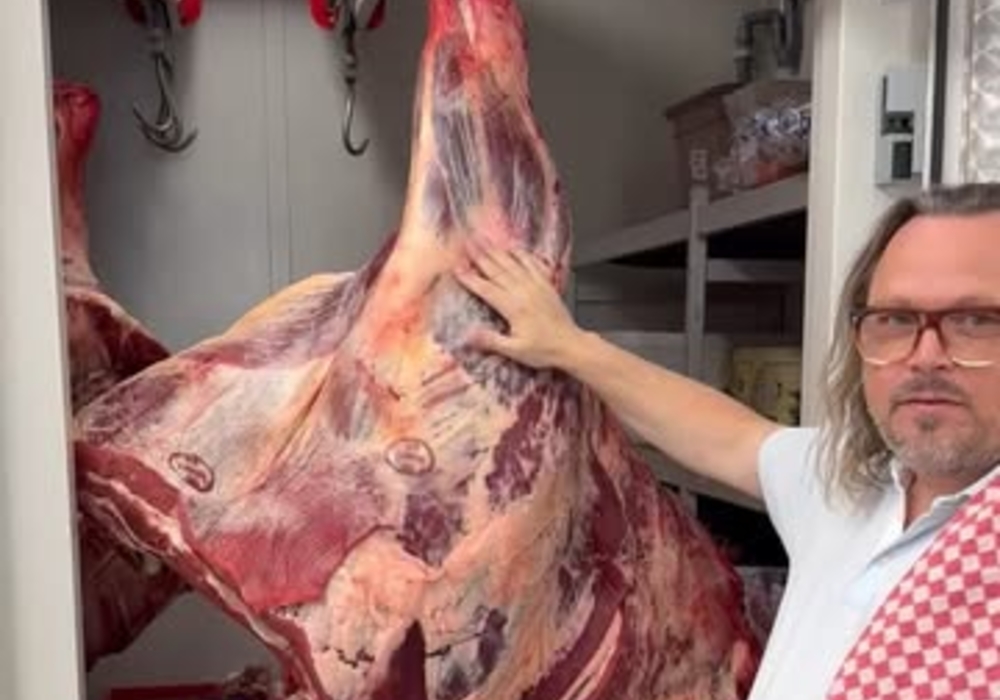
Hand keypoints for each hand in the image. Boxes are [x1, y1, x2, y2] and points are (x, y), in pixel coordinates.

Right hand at [454, 238, 580, 369]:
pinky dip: (522, 254)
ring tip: (484, 240)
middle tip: (467, 243)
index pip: (486, 289)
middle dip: (480, 256)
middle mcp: (524, 292)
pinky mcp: (546, 285)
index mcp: (514, 308)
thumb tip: (468, 336)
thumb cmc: (544, 350)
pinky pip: (533, 264)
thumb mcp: (515, 351)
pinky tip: (514, 248)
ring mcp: (536, 286)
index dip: (470, 278)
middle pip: (497, 270)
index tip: (456, 267)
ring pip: (512, 264)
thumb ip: (491, 341)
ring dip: (496, 251)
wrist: (571, 345)